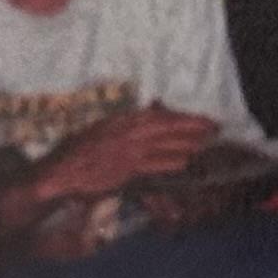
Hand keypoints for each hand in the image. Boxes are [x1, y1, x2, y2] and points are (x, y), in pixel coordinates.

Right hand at [35, 106, 219, 204]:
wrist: (64, 170)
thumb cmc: (83, 150)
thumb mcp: (107, 128)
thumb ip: (132, 121)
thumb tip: (157, 108)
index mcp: (122, 120)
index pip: (158, 115)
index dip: (182, 116)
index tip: (199, 117)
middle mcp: (127, 131)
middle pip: (167, 126)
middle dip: (192, 126)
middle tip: (213, 126)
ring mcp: (128, 150)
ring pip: (165, 144)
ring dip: (187, 143)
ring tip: (205, 143)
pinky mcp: (126, 168)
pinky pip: (154, 164)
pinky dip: (170, 162)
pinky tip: (185, 162)